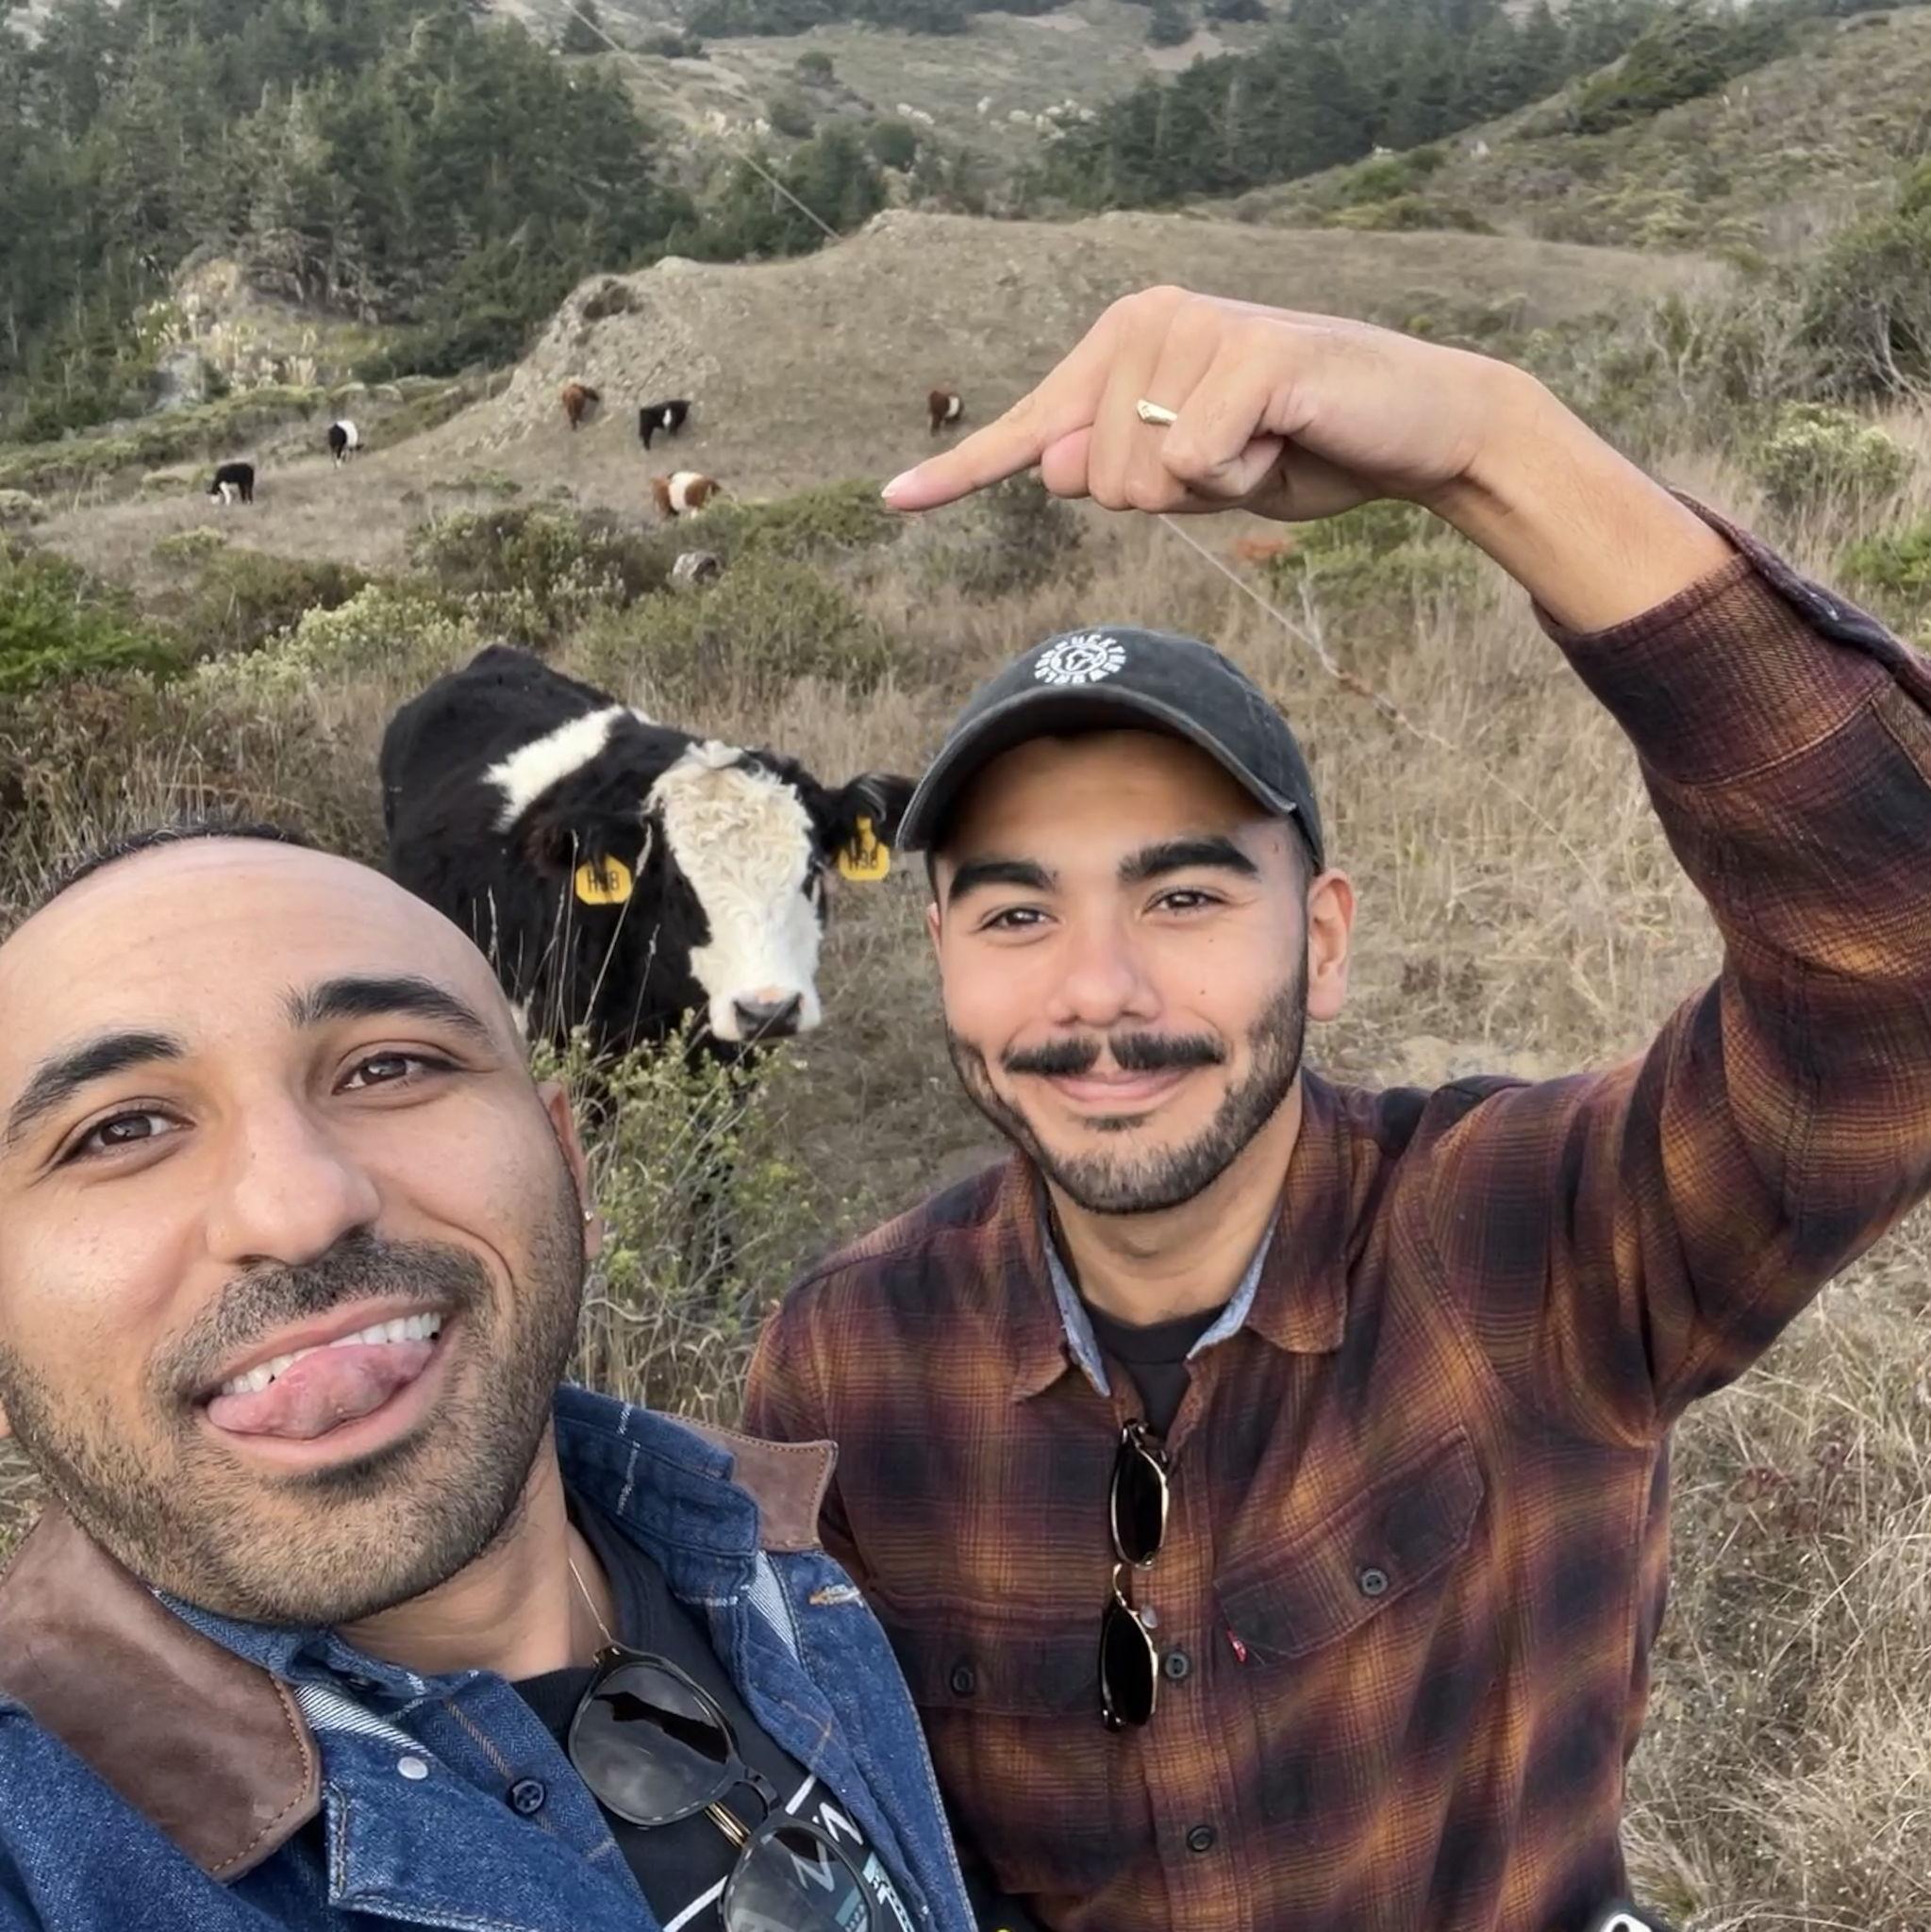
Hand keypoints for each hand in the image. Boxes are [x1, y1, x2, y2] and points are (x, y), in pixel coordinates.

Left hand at [882, 284, 1535, 524]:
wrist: (1406, 428)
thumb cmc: (1288, 447)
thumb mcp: (1188, 477)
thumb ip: (1116, 473)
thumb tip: (1055, 467)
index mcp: (1120, 345)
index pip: (1028, 428)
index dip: (960, 474)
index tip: (892, 501)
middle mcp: (1146, 320)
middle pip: (1098, 482)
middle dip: (1169, 498)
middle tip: (1236, 454)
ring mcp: (1197, 329)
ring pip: (1145, 478)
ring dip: (1214, 489)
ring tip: (1263, 440)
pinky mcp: (1254, 353)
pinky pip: (1200, 461)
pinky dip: (1246, 476)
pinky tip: (1285, 433)